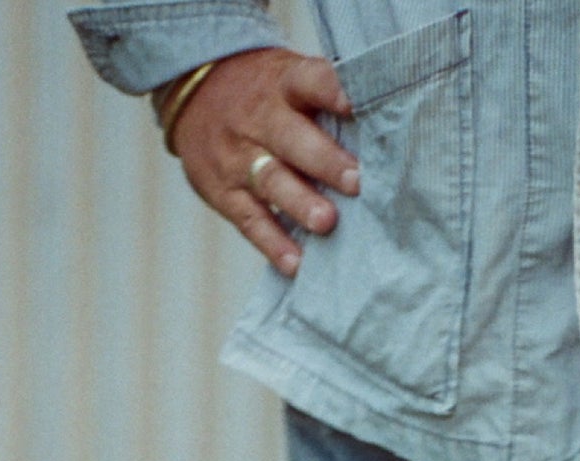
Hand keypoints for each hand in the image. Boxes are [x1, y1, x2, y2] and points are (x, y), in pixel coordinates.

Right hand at [173, 48, 359, 277]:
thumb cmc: (265, 95)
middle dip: (323, 160)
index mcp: (283, 85)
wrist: (194, 93)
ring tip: (326, 223)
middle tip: (354, 182)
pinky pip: (250, 220)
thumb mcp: (288, 78)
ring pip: (270, 180)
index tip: (355, 106)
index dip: (331, 92)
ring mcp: (239, 158)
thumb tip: (386, 132)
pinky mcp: (224, 193)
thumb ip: (327, 101)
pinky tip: (296, 263)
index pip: (309, 81)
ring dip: (299, 203)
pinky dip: (273, 243)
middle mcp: (259, 119)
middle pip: (289, 137)